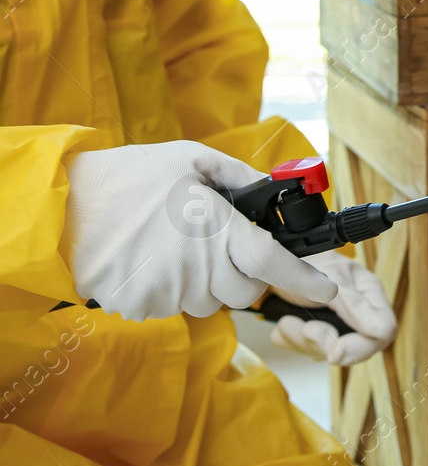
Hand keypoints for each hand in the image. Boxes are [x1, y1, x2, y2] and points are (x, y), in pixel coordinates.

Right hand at [63, 140, 336, 320]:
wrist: (63, 207)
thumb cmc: (130, 178)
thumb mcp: (191, 159)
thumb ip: (239, 176)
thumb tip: (272, 189)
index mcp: (215, 227)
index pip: (272, 262)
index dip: (305, 277)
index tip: (326, 285)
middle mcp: (197, 266)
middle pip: (245, 292)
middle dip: (244, 275)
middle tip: (219, 246)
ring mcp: (169, 291)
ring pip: (209, 301)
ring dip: (205, 281)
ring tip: (175, 247)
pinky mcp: (142, 307)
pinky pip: (174, 306)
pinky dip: (173, 289)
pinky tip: (153, 261)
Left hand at [270, 252, 395, 364]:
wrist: (271, 260)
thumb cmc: (303, 259)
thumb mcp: (331, 278)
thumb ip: (355, 304)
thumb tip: (383, 331)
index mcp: (368, 294)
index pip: (384, 331)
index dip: (361, 346)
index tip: (334, 349)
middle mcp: (356, 312)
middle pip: (354, 349)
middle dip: (323, 343)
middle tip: (306, 329)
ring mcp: (334, 323)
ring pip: (326, 353)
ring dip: (299, 339)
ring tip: (287, 319)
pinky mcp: (312, 332)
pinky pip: (304, 351)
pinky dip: (289, 340)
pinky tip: (285, 321)